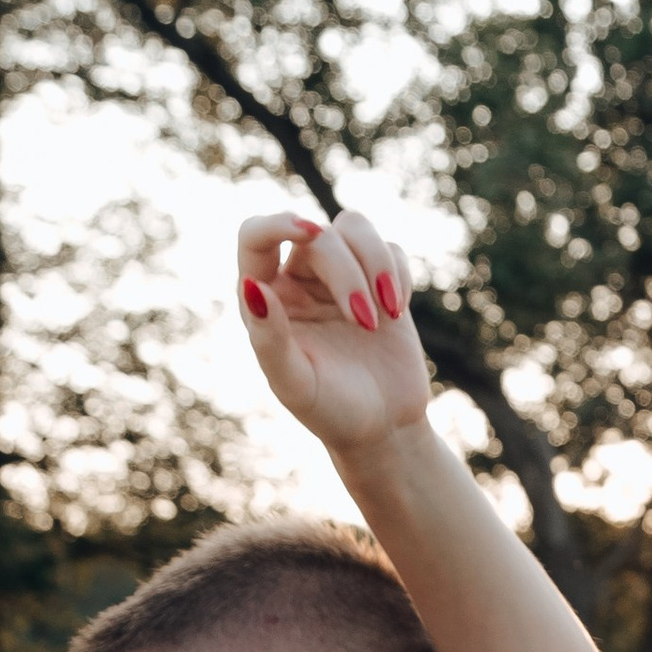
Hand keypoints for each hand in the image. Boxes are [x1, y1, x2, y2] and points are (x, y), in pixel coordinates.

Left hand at [236, 209, 433, 463]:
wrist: (383, 428)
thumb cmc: (330, 411)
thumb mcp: (295, 384)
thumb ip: (269, 339)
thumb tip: (253, 287)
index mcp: (266, 297)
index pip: (256, 236)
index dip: (278, 223)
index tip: (311, 232)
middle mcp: (298, 278)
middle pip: (319, 236)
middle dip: (348, 274)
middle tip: (367, 324)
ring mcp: (340, 275)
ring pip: (354, 227)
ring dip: (377, 263)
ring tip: (389, 313)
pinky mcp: (380, 279)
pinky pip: (390, 247)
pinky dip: (398, 273)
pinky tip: (397, 311)